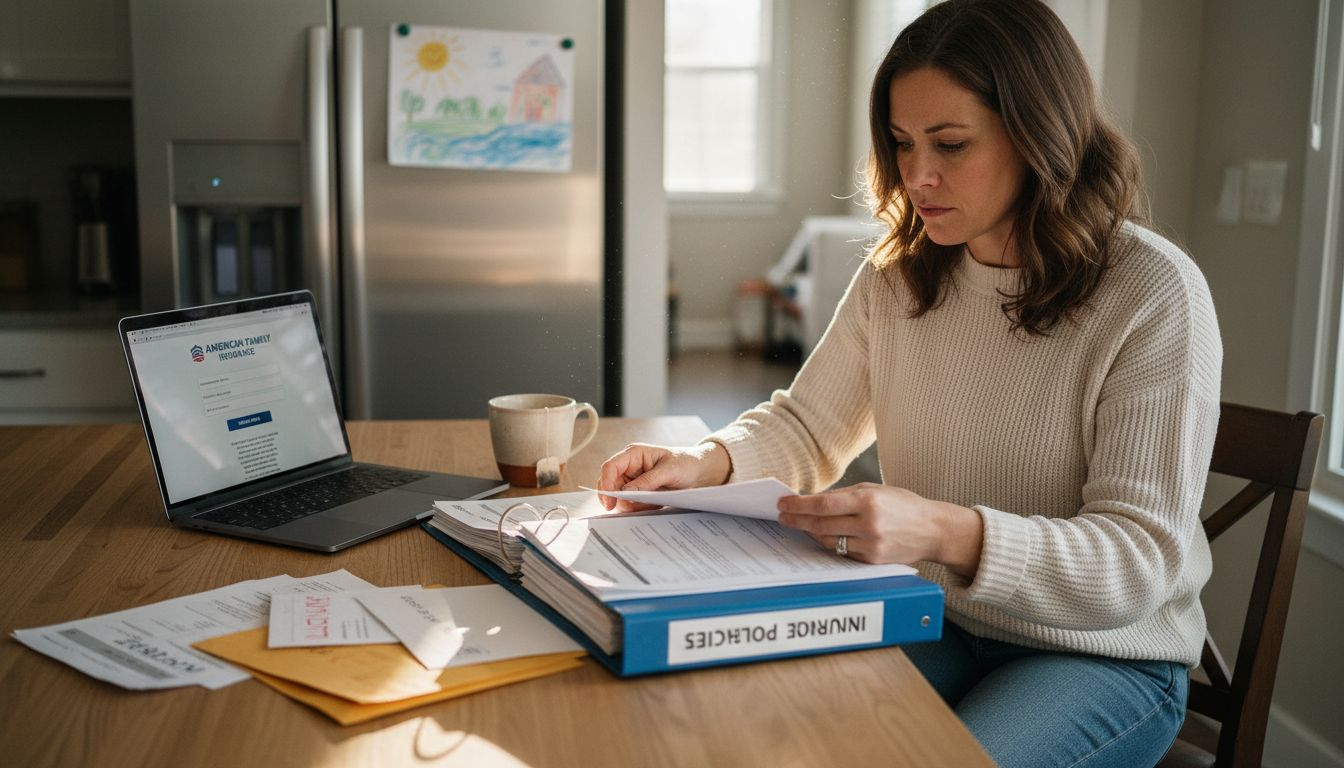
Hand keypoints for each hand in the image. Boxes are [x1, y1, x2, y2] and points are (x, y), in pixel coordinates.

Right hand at [597, 442, 731, 510]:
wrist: (702, 473)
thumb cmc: (686, 464)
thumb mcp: (668, 471)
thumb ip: (646, 481)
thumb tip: (625, 492)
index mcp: (633, 454)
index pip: (610, 468)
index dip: (606, 484)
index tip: (610, 502)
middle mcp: (630, 467)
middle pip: (610, 484)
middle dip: (618, 498)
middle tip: (631, 507)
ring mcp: (634, 480)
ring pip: (619, 497)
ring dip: (630, 504)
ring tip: (652, 502)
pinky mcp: (640, 492)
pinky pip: (631, 504)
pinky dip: (638, 508)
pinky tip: (654, 504)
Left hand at [776, 483, 982, 575]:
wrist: (933, 530)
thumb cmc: (904, 505)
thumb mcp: (876, 490)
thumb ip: (845, 495)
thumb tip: (813, 499)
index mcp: (868, 501)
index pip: (823, 504)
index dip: (799, 505)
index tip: (783, 503)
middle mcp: (868, 524)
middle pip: (820, 524)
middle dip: (797, 520)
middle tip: (783, 516)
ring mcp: (870, 545)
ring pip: (827, 540)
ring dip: (810, 532)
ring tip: (799, 524)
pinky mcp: (872, 560)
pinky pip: (841, 552)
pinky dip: (829, 543)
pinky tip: (820, 535)